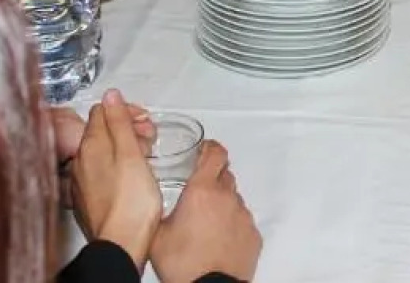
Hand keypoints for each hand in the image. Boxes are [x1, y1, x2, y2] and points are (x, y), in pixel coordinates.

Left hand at [70, 89, 162, 268]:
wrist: (120, 244)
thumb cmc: (130, 202)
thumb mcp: (130, 153)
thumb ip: (119, 122)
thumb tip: (111, 94)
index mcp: (90, 146)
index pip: (102, 111)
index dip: (126, 111)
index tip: (144, 121)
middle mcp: (80, 162)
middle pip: (102, 131)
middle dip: (127, 129)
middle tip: (150, 139)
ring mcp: (83, 182)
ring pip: (104, 152)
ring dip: (125, 148)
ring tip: (146, 157)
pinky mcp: (89, 199)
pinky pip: (103, 172)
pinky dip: (119, 167)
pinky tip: (134, 177)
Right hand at [150, 140, 262, 282]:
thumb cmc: (181, 263)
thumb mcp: (157, 234)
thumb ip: (159, 210)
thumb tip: (155, 202)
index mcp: (202, 191)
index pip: (215, 153)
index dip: (210, 148)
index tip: (203, 150)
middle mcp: (227, 197)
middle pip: (224, 174)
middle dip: (213, 176)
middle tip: (199, 190)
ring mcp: (243, 215)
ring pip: (234, 198)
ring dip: (222, 202)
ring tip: (206, 221)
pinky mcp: (254, 234)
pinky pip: (243, 220)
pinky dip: (232, 222)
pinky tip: (219, 237)